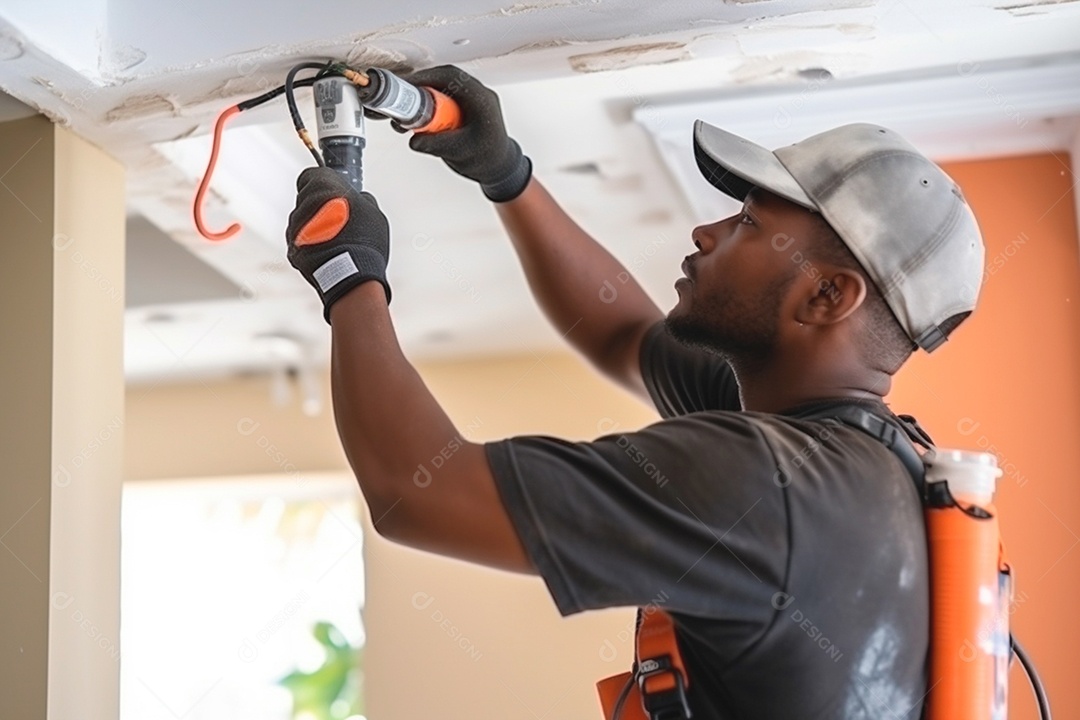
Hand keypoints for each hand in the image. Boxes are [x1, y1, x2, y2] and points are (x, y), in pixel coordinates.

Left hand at [286, 167, 390, 320]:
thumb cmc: (363, 240)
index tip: (333, 190)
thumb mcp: (374, 212)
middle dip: (320, 208)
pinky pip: (301, 243)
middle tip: (340, 219)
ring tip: (337, 241)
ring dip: (315, 228)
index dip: (322, 182)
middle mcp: (302, 205)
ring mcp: (295, 229)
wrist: (352, 274)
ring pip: (302, 222)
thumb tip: (360, 198)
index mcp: (321, 187)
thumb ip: (362, 199)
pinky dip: (311, 246)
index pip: (311, 175)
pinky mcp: (292, 250)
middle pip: (307, 200)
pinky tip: (329, 253)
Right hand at [402, 65, 531, 201]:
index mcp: (482, 100)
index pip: (452, 77)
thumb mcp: (459, 152)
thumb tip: (414, 140)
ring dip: (423, 97)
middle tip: (403, 101)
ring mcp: (471, 100)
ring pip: (443, 87)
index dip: (427, 78)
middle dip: (421, 87)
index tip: (408, 85)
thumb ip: (436, 145)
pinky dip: (429, 105)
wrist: (498, 167)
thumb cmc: (488, 159)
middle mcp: (477, 95)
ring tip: (409, 115)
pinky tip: (421, 119)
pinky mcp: (464, 107)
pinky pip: (444, 98)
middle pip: (444, 79)